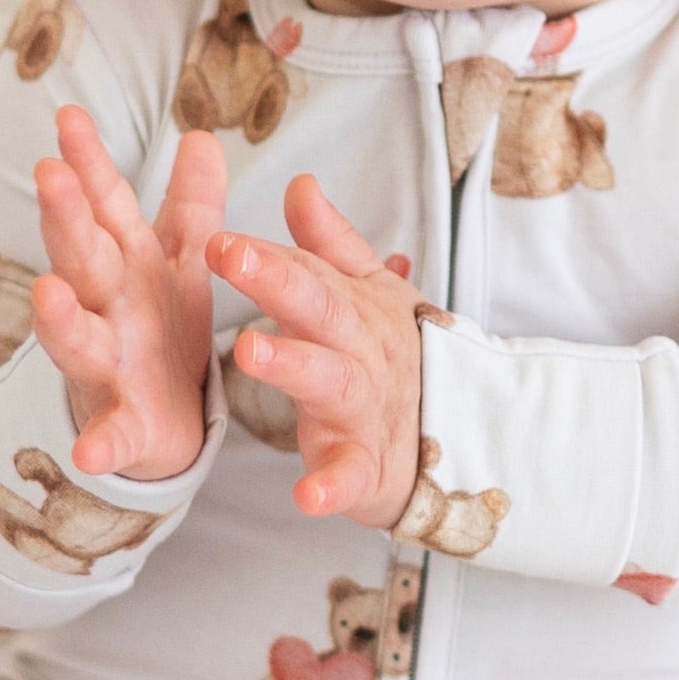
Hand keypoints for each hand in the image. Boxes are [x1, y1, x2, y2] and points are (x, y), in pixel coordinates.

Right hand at [30, 104, 225, 482]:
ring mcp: (107, 363)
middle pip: (81, 256)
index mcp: (125, 262)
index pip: (102, 202)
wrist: (165, 422)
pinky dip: (100, 442)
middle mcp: (105, 306)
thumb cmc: (161, 329)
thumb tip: (202, 135)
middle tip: (49, 176)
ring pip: (76, 336)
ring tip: (46, 293)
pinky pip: (110, 433)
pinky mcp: (124, 422)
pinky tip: (87, 452)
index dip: (87, 160)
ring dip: (58, 318)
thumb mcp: (180, 262)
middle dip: (65, 218)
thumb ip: (191, 205)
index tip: (69, 117)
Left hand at [206, 176, 424, 527]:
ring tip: (250, 351)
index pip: (307, 271)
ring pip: (329, 382)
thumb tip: (299, 183)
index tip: (218, 236)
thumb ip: (330, 246)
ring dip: (293, 364)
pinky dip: (332, 487)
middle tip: (229, 255)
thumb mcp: (369, 297)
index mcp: (352, 310)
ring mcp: (365, 409)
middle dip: (276, 281)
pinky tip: (307, 497)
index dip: (266, 252)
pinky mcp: (368, 468)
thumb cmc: (396, 360)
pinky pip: (350, 477)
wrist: (460, 440)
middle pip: (319, 309)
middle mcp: (359, 351)